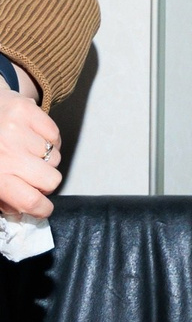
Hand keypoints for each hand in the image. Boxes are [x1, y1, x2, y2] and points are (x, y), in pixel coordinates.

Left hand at [0, 89, 61, 217]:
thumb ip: (0, 198)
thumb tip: (21, 211)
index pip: (30, 200)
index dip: (42, 209)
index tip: (42, 209)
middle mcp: (6, 152)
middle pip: (51, 180)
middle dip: (44, 183)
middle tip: (31, 178)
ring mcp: (17, 129)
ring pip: (55, 157)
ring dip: (44, 159)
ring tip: (25, 153)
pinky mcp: (26, 110)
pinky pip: (55, 135)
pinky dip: (47, 139)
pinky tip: (30, 138)